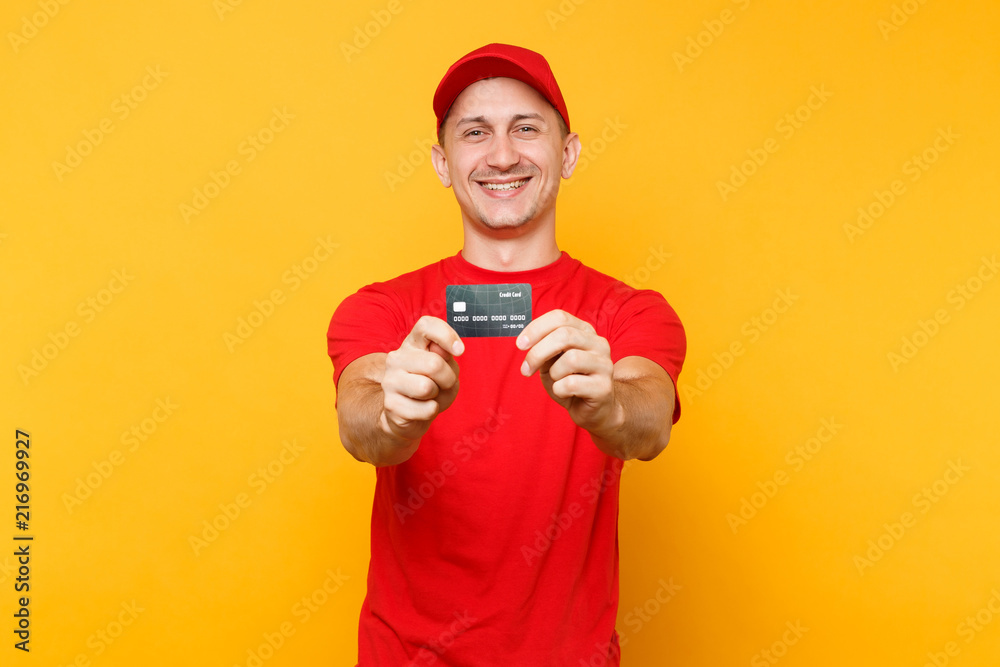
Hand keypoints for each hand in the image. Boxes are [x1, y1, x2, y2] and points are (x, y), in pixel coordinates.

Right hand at [381, 316, 463, 441]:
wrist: (409, 414)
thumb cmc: (433, 385)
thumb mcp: (445, 368)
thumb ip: (446, 357)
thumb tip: (441, 351)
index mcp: (412, 344)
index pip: (426, 325)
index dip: (446, 335)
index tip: (460, 351)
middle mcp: (396, 358)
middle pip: (434, 364)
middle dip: (448, 379)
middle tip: (444, 384)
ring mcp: (390, 381)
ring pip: (427, 388)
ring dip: (438, 396)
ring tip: (430, 396)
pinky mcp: (391, 404)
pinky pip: (426, 409)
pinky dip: (431, 412)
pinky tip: (421, 408)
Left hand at [516, 310, 619, 432]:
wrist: (594, 410)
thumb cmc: (570, 381)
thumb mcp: (552, 361)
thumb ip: (543, 348)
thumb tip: (526, 342)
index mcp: (585, 331)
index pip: (560, 317)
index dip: (536, 328)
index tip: (520, 344)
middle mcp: (598, 344)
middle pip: (565, 335)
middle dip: (538, 352)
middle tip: (525, 369)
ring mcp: (604, 365)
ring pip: (571, 359)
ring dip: (553, 374)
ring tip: (557, 381)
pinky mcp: (604, 387)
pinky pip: (572, 384)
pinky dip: (560, 390)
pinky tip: (566, 393)